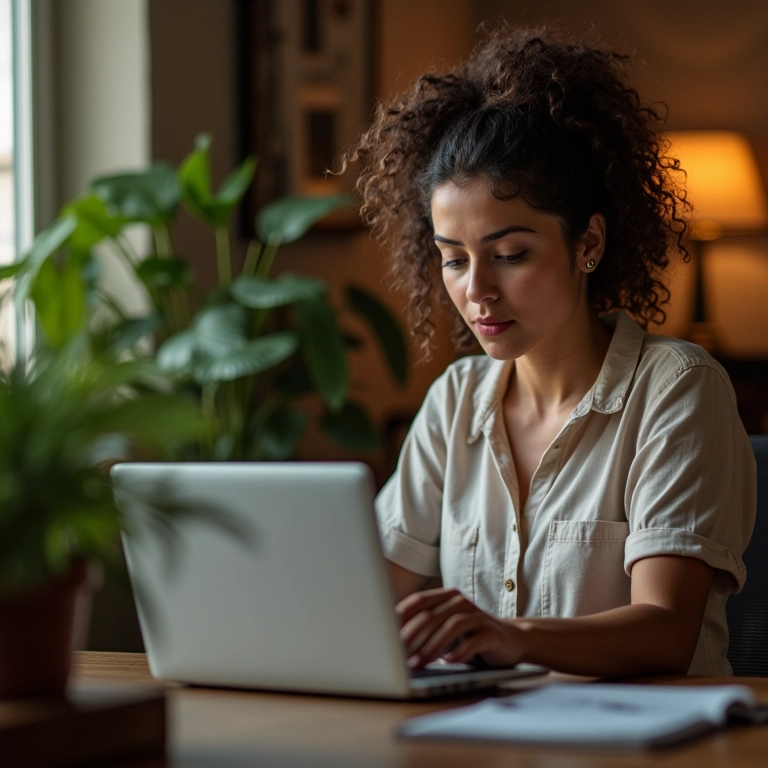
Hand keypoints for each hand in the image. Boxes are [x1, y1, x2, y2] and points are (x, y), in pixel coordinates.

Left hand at [396, 587, 526, 668]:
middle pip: (431, 615)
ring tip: (419, 663)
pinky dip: (460, 651)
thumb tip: (389, 643)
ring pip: (451, 626)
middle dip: (412, 636)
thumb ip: (423, 630)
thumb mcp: (443, 631)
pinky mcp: (492, 633)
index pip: (418, 602)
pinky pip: (474, 640)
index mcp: (445, 597)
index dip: (400, 617)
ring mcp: (478, 616)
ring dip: (432, 647)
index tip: (383, 635)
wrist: (509, 642)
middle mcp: (460, 602)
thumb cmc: (468, 638)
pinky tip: (448, 662)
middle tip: (396, 654)